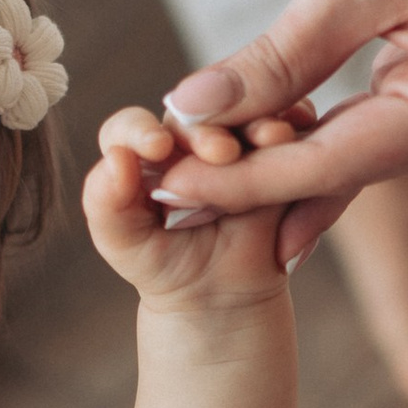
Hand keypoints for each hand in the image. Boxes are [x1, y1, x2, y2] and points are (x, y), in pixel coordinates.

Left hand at [86, 103, 320, 298]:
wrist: (222, 297)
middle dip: (209, 128)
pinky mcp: (277, 151)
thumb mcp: (123, 243)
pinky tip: (301, 142)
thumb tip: (116, 160)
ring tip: (272, 139)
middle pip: (195, 110)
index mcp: (143, 152)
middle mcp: (188, 138)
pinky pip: (292, 128)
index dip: (141, 130)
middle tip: (222, 153)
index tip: (157, 148)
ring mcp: (236, 141)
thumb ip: (105, 204)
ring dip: (262, 120)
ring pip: (248, 110)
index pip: (133, 125)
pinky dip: (299, 129)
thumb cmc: (164, 266)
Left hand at [148, 0, 407, 253]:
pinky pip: (381, 109)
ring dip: (286, 153)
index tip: (167, 187)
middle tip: (169, 199)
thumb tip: (190, 109)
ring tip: (197, 178)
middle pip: (353, 162)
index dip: (245, 179)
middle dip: (261, 177)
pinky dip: (322, 120)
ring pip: (364, 141)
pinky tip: (259, 140)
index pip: (338, 162)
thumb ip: (277, 58)